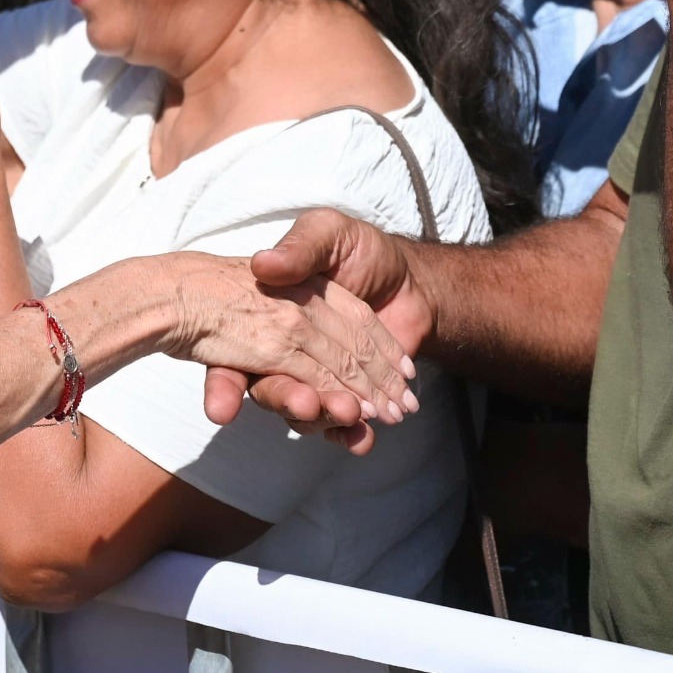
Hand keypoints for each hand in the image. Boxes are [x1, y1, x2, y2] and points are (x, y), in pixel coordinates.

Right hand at [201, 207, 433, 444]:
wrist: (410, 279)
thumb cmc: (363, 252)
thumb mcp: (327, 232)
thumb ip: (298, 249)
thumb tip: (263, 264)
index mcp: (279, 312)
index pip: (263, 343)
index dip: (262, 358)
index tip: (270, 366)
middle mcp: (289, 349)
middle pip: (282, 383)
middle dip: (295, 398)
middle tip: (308, 404)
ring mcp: (314, 378)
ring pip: (308, 407)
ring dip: (325, 415)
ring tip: (347, 414)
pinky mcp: (344, 398)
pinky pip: (337, 424)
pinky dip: (347, 434)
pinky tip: (361, 440)